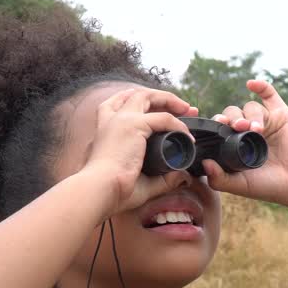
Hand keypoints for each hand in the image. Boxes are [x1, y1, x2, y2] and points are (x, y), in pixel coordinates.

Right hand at [81, 87, 199, 214]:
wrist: (99, 191)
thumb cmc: (114, 192)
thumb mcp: (141, 181)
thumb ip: (162, 179)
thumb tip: (182, 177)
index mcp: (104, 131)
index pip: (118, 104)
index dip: (140, 101)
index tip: (160, 108)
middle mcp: (111, 120)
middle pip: (136, 95)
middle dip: (161, 98)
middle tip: (184, 108)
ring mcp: (122, 120)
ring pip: (147, 96)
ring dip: (169, 100)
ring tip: (187, 109)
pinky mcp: (133, 125)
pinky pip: (163, 118)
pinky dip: (178, 124)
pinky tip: (187, 136)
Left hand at [203, 79, 287, 206]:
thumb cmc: (269, 186)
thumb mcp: (240, 185)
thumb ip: (219, 179)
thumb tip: (204, 163)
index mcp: (235, 144)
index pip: (220, 127)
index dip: (217, 124)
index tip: (218, 126)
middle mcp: (248, 130)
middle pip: (233, 113)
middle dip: (233, 118)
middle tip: (238, 127)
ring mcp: (265, 121)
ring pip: (250, 107)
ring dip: (251, 115)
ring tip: (257, 129)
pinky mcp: (281, 114)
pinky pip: (269, 94)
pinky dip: (261, 86)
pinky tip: (252, 84)